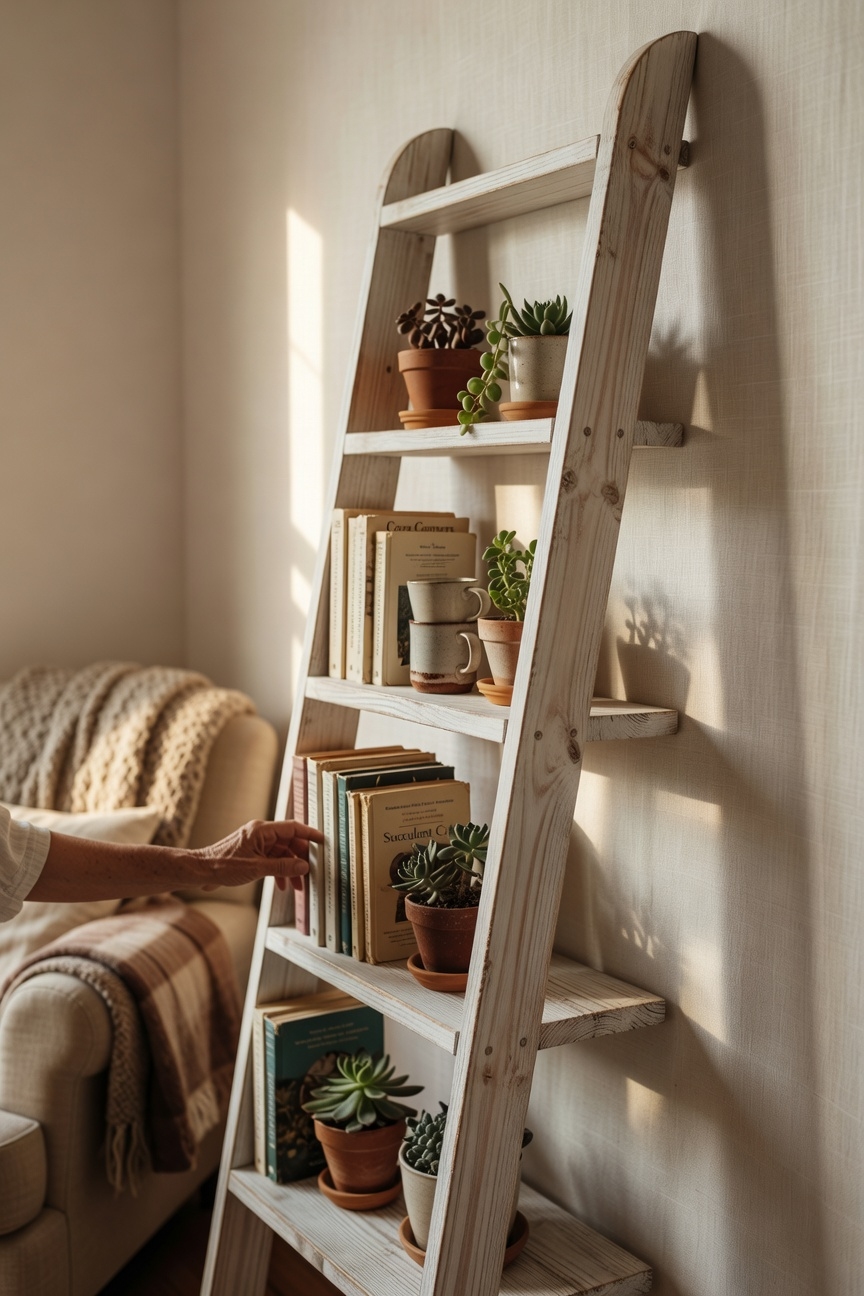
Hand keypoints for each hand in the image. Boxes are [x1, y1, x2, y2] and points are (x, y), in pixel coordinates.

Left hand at [194, 819, 322, 891]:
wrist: (201, 871)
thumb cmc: (223, 865)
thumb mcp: (257, 868)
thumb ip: (282, 867)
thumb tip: (303, 866)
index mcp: (262, 831)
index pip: (293, 828)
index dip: (309, 834)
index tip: (322, 841)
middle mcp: (260, 834)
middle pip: (289, 842)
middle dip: (300, 858)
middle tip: (310, 872)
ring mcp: (256, 843)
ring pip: (282, 853)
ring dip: (290, 868)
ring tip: (297, 885)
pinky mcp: (252, 853)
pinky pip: (272, 859)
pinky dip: (279, 871)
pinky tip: (281, 885)